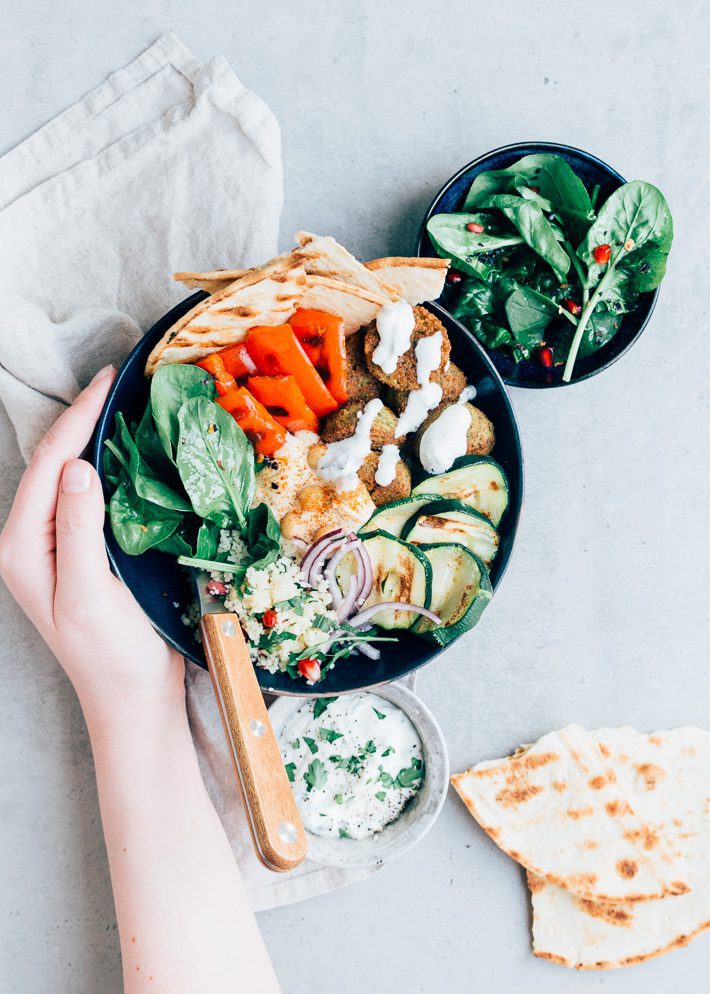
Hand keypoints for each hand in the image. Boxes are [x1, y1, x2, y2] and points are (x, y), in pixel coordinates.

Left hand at [0, 365, 184, 731]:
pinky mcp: (79, 552)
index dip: (77, 419)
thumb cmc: (112, 655)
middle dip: (81, 418)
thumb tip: (78, 467)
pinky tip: (127, 451)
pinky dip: (105, 466)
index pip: (50, 466)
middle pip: (52, 464)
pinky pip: (86, 496)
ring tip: (121, 403)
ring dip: (92, 438)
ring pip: (68, 477)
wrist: (132, 699)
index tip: (108, 380)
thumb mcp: (90, 595)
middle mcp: (31, 540)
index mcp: (24, 547)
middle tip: (117, 380)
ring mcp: (55, 546)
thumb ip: (79, 531)